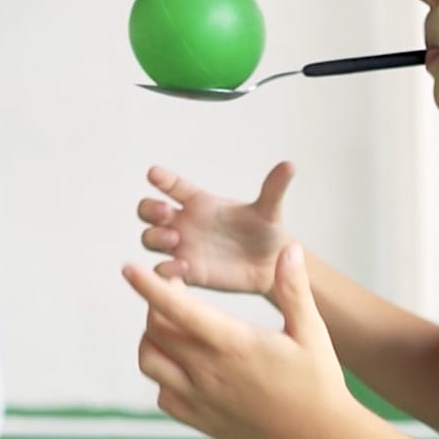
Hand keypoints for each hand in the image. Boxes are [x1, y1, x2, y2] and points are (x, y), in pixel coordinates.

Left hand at [125, 243, 357, 438]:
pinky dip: (163, 375)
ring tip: (171, 327)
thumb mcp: (311, 332)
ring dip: (152, 339)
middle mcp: (209, 372)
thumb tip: (289, 249)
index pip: (177, 309)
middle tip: (176, 291)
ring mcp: (201, 399)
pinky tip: (182, 366)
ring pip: (151, 363)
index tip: (129, 269)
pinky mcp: (202, 421)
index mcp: (233, 344)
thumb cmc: (319, 382)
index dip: (149, 287)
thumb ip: (294, 289)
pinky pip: (163, 395)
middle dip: (156, 304)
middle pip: (156, 330)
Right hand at [137, 162, 295, 296]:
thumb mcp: (269, 210)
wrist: (271, 266)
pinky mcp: (188, 273)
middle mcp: (186, 223)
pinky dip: (165, 270)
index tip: (154, 173)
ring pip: (150, 239)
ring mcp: (183, 248)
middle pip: (149, 211)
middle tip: (164, 212)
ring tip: (175, 240)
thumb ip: (273, 189)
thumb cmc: (265, 232)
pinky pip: (163, 271)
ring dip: (155, 237)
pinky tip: (182, 267)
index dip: (161, 178)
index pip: (173, 186)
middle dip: (149, 209)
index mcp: (201, 202)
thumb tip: (290, 165)